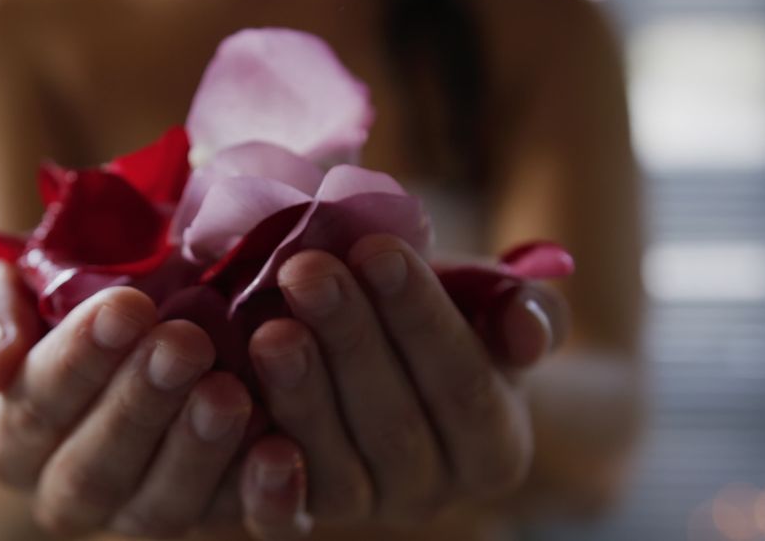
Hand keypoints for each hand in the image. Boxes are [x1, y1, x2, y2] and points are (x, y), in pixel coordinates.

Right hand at [0, 262, 253, 538]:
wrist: (95, 382)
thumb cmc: (52, 327)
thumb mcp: (9, 301)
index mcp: (15, 438)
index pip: (37, 403)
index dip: (79, 359)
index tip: (126, 306)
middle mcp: (69, 491)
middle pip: (97, 466)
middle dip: (141, 403)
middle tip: (184, 343)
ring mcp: (138, 512)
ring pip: (160, 506)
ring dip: (196, 451)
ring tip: (228, 391)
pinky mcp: (205, 515)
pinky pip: (229, 518)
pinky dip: (259, 494)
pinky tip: (283, 451)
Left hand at [246, 234, 567, 533]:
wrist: (383, 355)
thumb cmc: (438, 317)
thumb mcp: (487, 306)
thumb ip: (522, 311)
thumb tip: (528, 328)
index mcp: (493, 446)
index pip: (464, 383)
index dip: (420, 317)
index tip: (377, 249)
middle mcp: (433, 492)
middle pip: (394, 422)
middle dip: (348, 340)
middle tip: (306, 271)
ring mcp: (366, 508)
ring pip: (335, 462)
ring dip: (299, 393)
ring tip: (268, 327)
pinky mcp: (304, 516)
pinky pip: (283, 512)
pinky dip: (262, 472)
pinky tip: (236, 410)